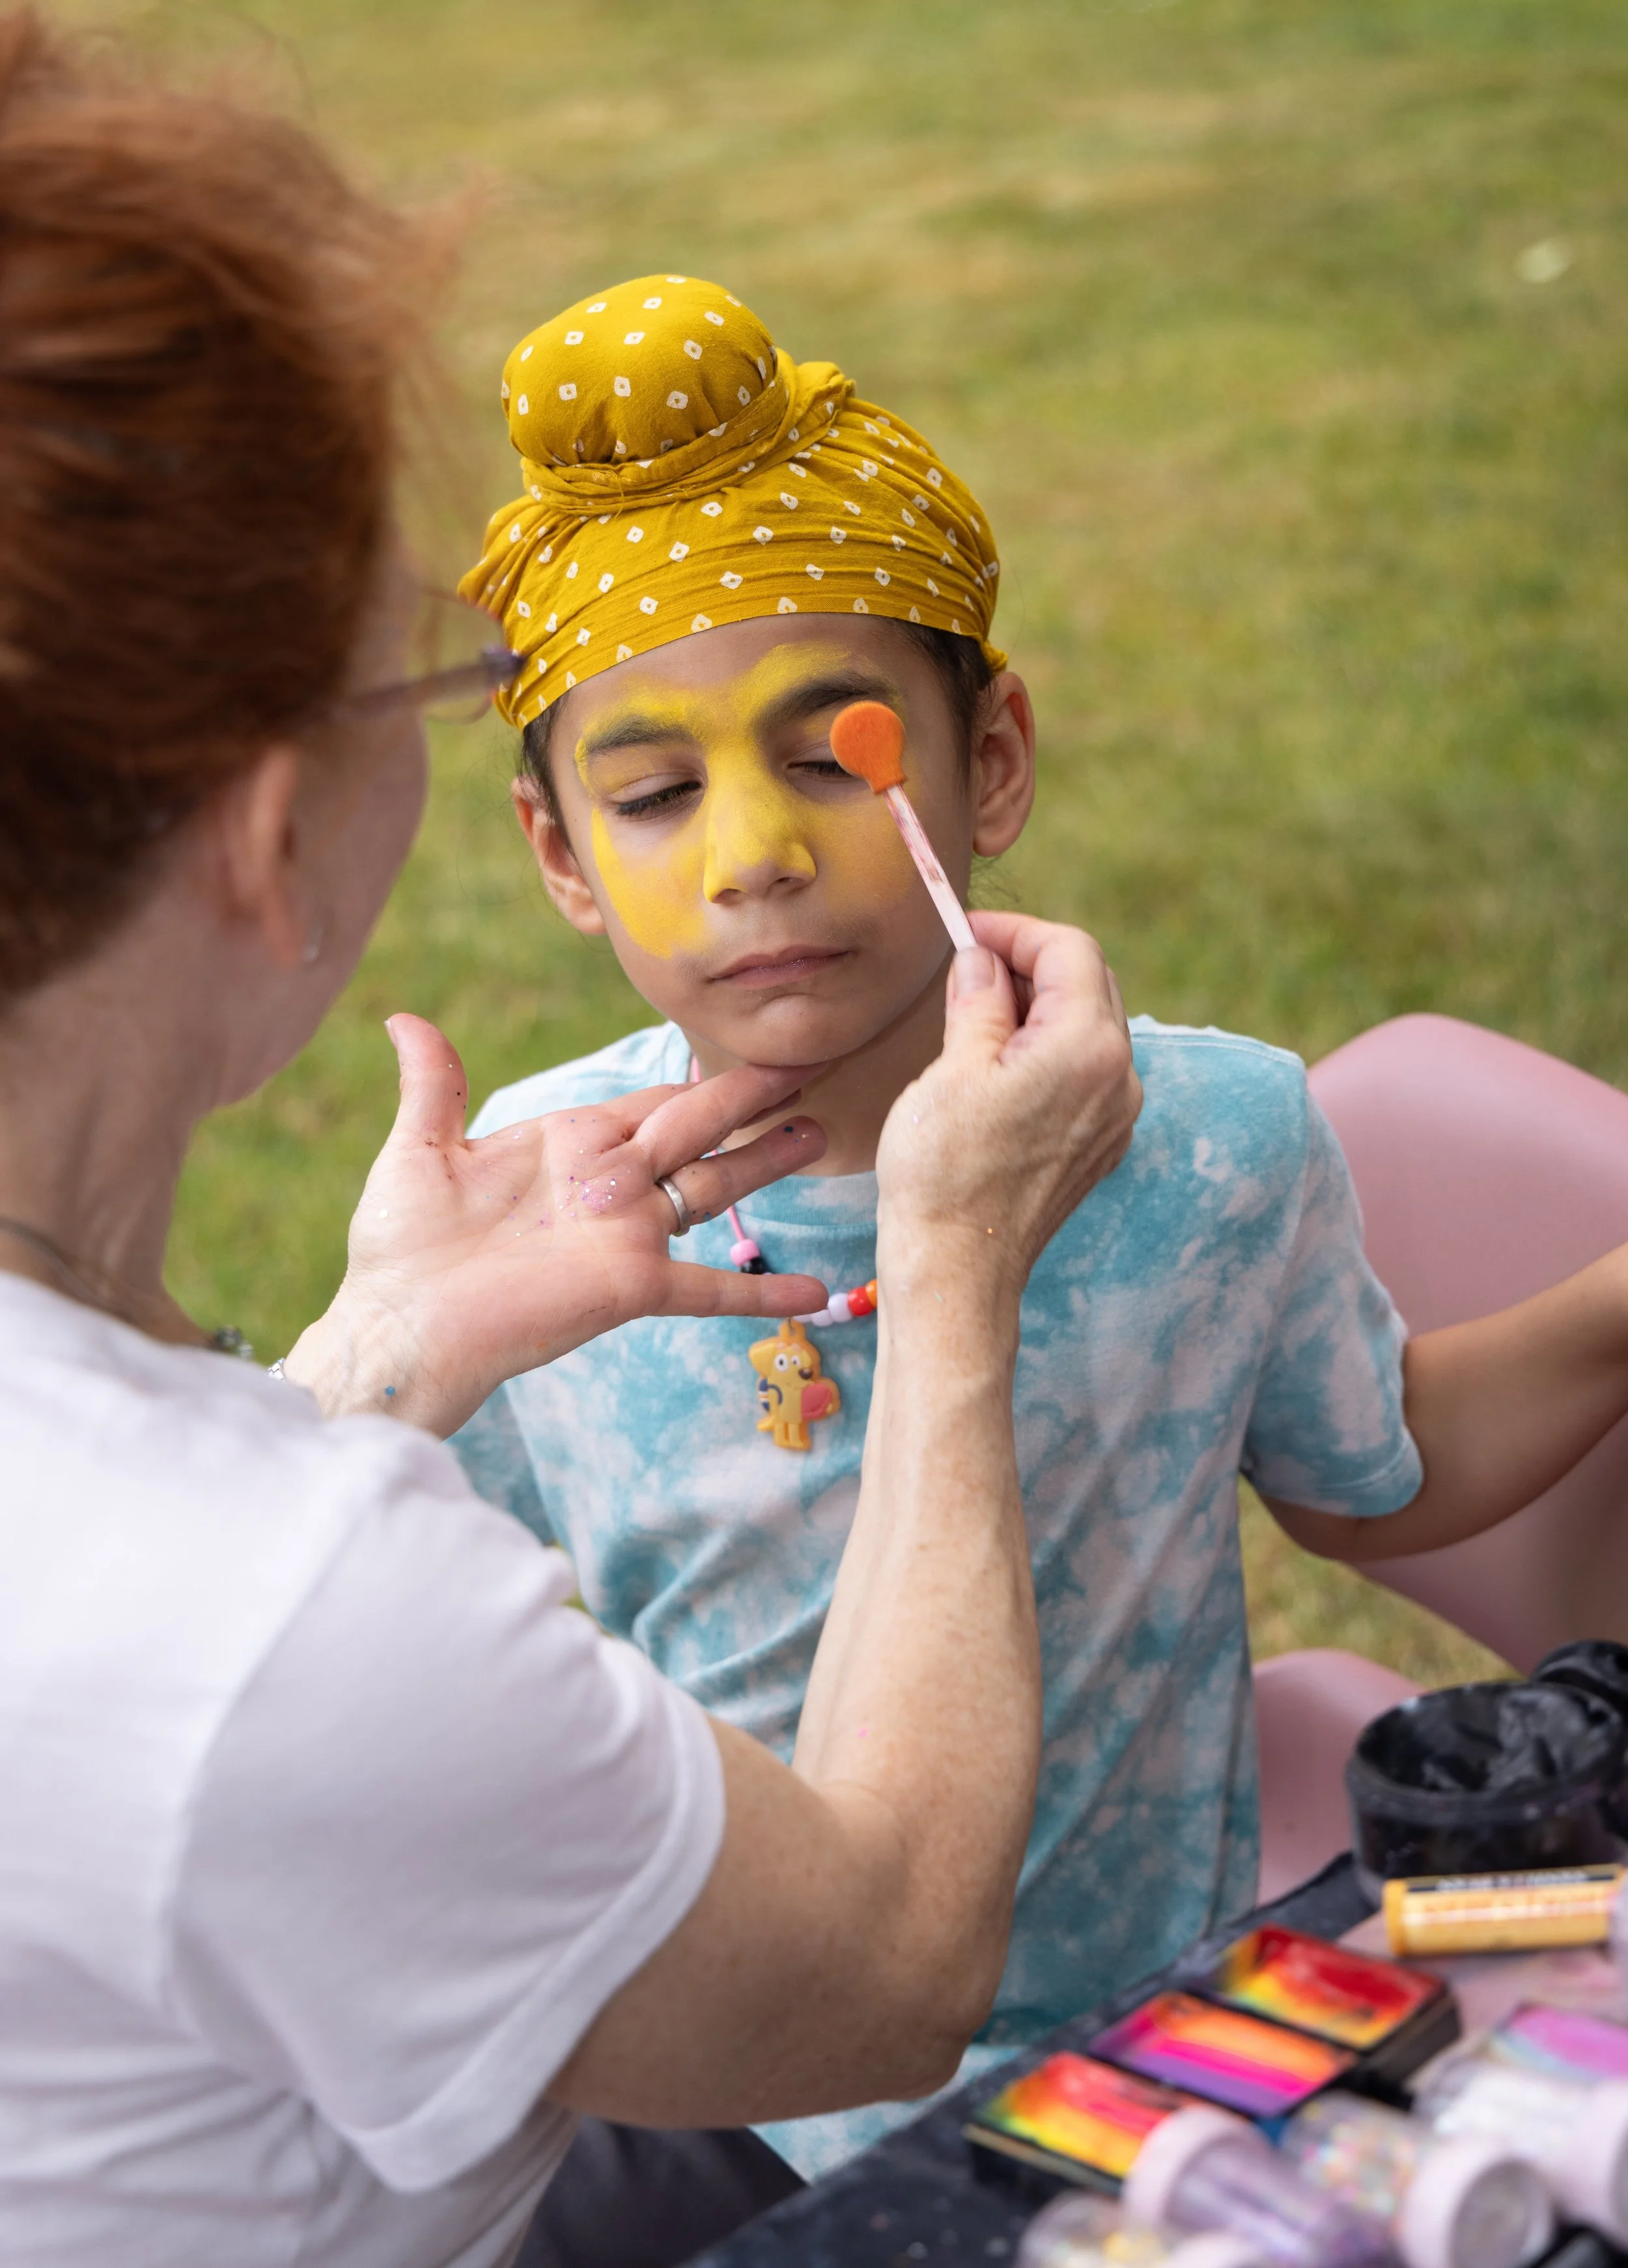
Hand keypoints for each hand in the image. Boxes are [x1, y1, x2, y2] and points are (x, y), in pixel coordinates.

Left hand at [284, 1014, 828, 1432]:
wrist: (400, 1324)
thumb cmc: (401, 1245)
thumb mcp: (421, 1151)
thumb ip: (434, 1085)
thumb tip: (403, 1019)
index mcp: (571, 1142)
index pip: (653, 1100)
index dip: (705, 1078)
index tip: (756, 1054)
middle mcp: (610, 1182)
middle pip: (699, 1128)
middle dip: (754, 1097)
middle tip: (810, 1067)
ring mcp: (626, 1233)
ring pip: (714, 1187)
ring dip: (767, 1162)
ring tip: (820, 1135)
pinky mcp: (630, 1285)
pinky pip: (708, 1288)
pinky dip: (759, 1291)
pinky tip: (814, 1292)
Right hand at [875, 912, 1139, 1316]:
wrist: (957, 1272)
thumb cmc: (944, 1174)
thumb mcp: (950, 1069)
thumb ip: (977, 1001)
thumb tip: (981, 960)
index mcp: (1087, 1047)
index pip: (1069, 950)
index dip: (1016, 931)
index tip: (966, 933)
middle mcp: (1119, 1078)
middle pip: (1089, 983)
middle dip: (1031, 963)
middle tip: (968, 968)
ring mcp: (1116, 1116)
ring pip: (1090, 1027)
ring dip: (1039, 1006)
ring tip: (975, 1016)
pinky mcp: (1100, 1145)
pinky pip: (1085, 1073)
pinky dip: (1047, 1050)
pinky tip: (998, 1065)